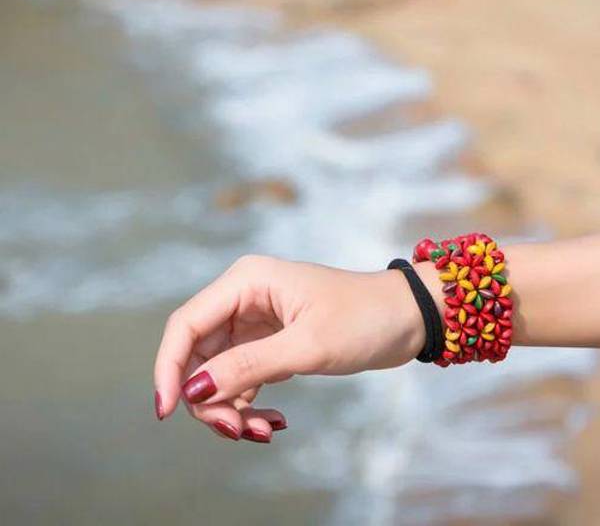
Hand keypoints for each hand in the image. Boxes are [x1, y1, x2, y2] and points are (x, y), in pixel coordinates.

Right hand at [154, 254, 426, 441]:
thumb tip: (193, 390)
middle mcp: (242, 298)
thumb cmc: (363, 318)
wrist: (405, 318)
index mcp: (245, 282)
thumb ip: (248, 366)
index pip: (186, 324)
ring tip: (265, 431)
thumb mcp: (307, 345)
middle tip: (237, 432)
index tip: (167, 412)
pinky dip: (249, 405)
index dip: (169, 368)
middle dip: (210, 398)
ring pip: (218, 372)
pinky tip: (274, 422)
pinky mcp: (268, 342)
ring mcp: (254, 321)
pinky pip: (241, 378)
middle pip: (198, 354)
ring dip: (231, 408)